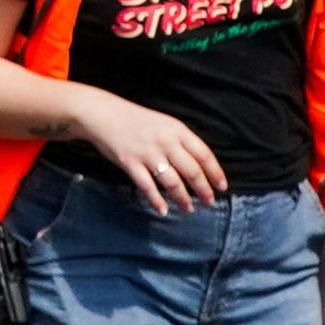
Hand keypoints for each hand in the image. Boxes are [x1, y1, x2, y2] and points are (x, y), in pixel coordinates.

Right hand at [64, 88, 225, 213]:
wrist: (103, 114)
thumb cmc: (136, 121)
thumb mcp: (165, 125)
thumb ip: (181, 142)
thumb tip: (197, 166)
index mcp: (177, 131)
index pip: (203, 154)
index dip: (215, 173)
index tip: (221, 187)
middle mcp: (166, 142)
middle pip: (191, 171)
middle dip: (203, 189)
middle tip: (209, 202)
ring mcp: (147, 153)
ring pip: (172, 181)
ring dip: (182, 198)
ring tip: (188, 208)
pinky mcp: (129, 163)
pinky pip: (147, 186)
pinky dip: (155, 200)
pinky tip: (162, 210)